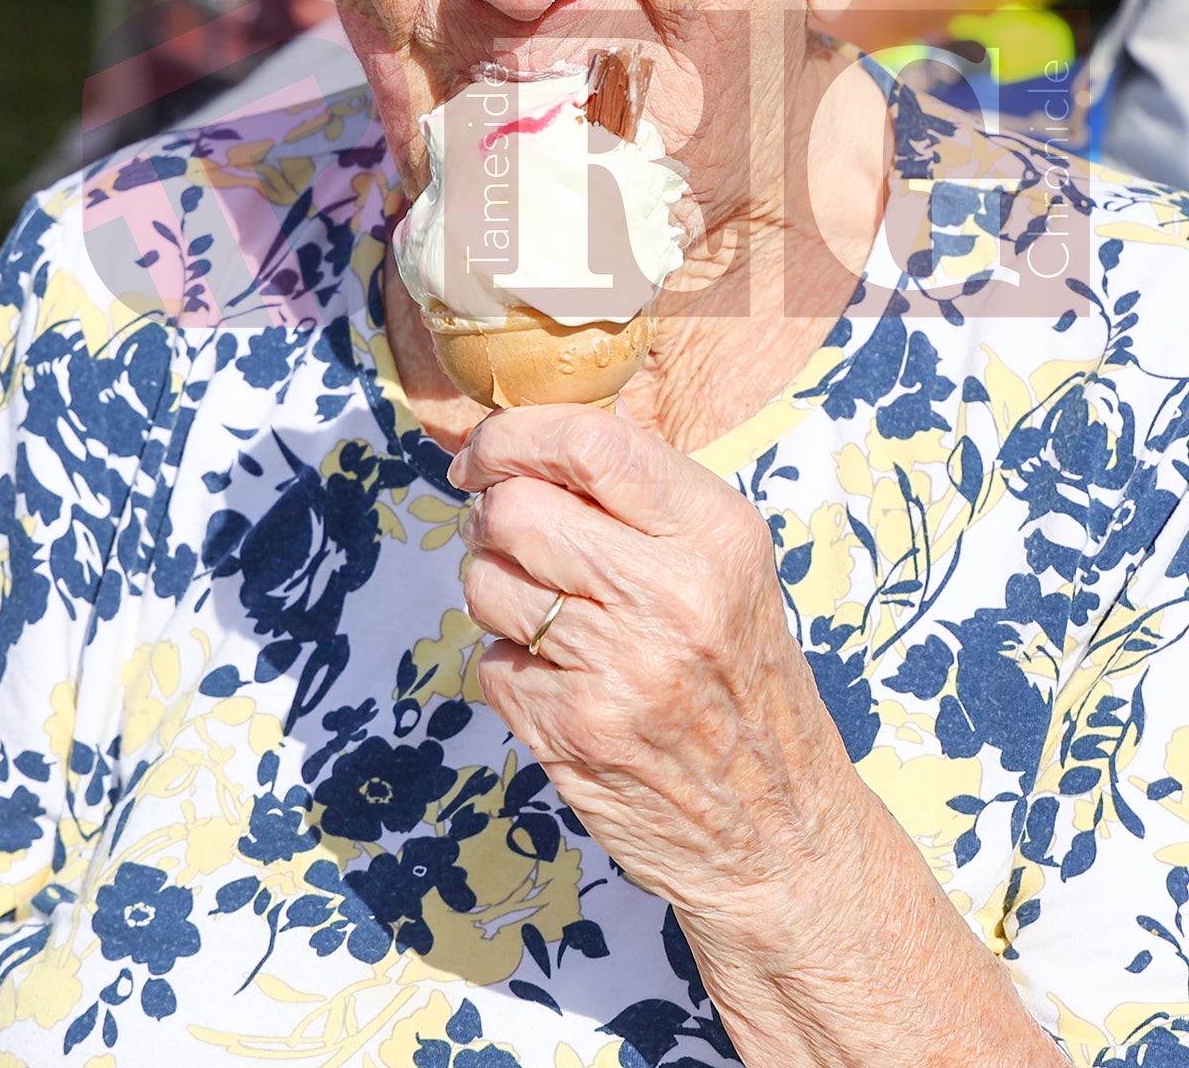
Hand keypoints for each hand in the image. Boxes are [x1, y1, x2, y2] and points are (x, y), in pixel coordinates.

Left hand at [450, 403, 1065, 1067]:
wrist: (779, 830)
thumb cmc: (744, 678)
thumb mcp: (729, 566)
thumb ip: (643, 497)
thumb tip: (529, 434)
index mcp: (716, 533)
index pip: (589, 441)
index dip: (512, 435)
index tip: (483, 452)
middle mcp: (671, 593)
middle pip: (514, 509)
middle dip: (490, 515)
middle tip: (510, 534)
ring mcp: (617, 667)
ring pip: (484, 581)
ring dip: (496, 588)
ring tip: (550, 613)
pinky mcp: (570, 730)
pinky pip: (491, 659)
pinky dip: (511, 663)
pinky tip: (563, 680)